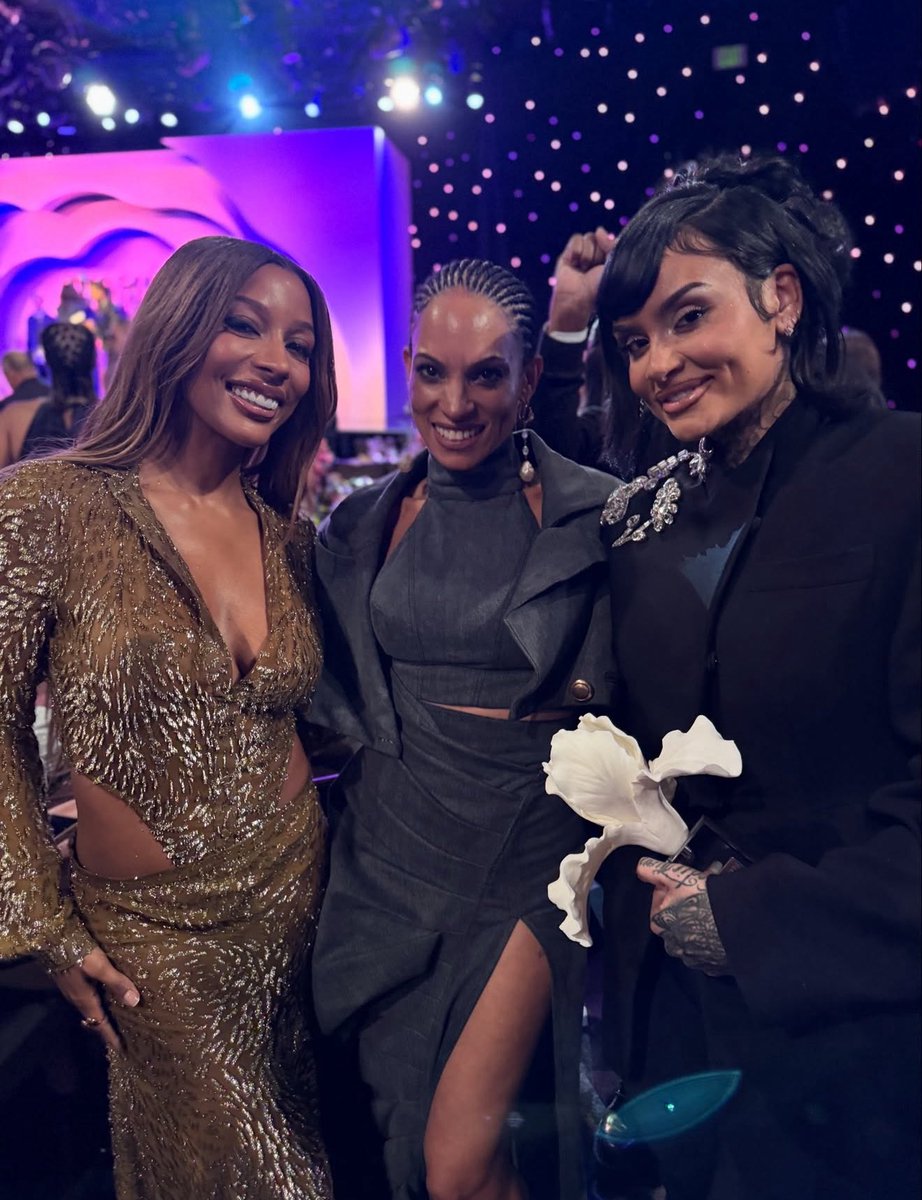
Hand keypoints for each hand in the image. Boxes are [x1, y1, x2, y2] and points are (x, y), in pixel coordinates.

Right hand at [52, 947, 139, 1051]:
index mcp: (85, 999)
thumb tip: (135, 1001)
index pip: (100, 1024)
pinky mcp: (71, 982)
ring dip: (101, 1016)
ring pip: (89, 1009)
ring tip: (116, 1019)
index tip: (121, 1049)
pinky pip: (87, 1000)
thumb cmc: (78, 952)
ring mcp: (72, 990)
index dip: (110, 1036)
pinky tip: (104, 997)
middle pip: (93, 1019)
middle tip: (121, 1036)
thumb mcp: (100, 966)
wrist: (52, 939)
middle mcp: (77, 999)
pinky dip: (97, 1005)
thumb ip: (116, 983)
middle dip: (106, 1029)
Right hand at [548, 227, 614, 332]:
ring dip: (587, 254)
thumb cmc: (598, 287)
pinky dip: (577, 251)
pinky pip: (576, 239)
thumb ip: (611, 244)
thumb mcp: (613, 264)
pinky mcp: (567, 254)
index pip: (608, 239)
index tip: (605, 264)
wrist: (580, 298)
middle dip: (597, 252)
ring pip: (588, 237)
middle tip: (593, 268)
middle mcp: (594, 255)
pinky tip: (575, 264)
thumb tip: (599, 229)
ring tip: (584, 268)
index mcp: (606, 258)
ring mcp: (580, 254)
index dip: (608, 248)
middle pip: (597, 236)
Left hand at [636, 856, 731, 976]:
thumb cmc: (701, 898)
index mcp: (658, 923)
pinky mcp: (713, 967)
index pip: (661, 901)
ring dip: (701, 923)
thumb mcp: (673, 875)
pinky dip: (715, 940)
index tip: (688, 882)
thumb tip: (640, 868)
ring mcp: (693, 958)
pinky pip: (711, 951)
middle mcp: (672, 945)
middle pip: (678, 919)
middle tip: (706, 891)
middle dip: (688, 904)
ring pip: (694, 936)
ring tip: (718, 910)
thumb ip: (651, 870)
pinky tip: (724, 928)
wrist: (736, 924)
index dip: (674, 888)